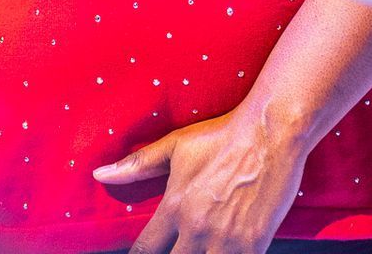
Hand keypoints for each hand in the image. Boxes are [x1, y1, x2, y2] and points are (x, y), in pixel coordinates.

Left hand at [94, 109, 307, 253]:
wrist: (272, 131)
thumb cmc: (224, 135)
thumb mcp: (177, 146)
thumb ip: (138, 164)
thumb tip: (100, 174)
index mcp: (174, 208)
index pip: (144, 250)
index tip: (147, 253)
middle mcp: (196, 229)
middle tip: (182, 249)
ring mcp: (226, 239)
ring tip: (203, 251)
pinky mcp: (254, 243)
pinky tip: (230, 252)